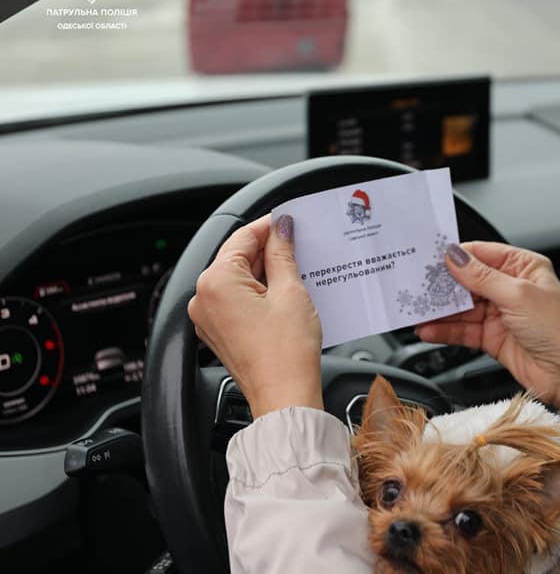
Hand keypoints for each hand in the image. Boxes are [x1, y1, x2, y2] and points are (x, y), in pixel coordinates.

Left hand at [187, 214, 322, 418]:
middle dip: (269, 250)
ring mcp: (208, 318)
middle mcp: (203, 298)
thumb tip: (280, 227)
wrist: (284, 396)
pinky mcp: (219, 332)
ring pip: (239, 279)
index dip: (269, 225)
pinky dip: (259, 292)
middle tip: (300, 246)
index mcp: (215, 282)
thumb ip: (282, 253)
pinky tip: (285, 293)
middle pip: (238, 258)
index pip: (242, 237)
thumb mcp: (290, 291)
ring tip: (298, 272)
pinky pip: (237, 300)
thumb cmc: (286, 352)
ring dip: (266, 272)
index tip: (289, 219)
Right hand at [416, 242, 559, 418]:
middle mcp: (511, 288)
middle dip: (442, 285)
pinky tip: (428, 330)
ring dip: (439, 311)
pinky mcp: (493, 338)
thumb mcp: (519, 294)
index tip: (429, 259)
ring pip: (462, 308)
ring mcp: (501, 314)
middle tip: (416, 286)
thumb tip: (456, 256)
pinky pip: (463, 330)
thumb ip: (482, 277)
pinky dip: (445, 330)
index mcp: (523, 267)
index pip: (481, 254)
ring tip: (416, 310)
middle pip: (467, 281)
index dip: (455, 256)